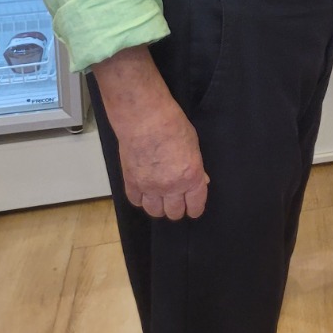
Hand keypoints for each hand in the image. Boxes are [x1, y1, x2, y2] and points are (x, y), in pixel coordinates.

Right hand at [117, 97, 208, 219]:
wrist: (145, 119)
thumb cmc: (173, 125)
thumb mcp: (194, 146)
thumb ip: (196, 167)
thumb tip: (201, 181)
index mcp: (191, 177)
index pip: (195, 205)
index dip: (195, 209)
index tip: (193, 209)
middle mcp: (171, 187)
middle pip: (174, 212)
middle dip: (177, 209)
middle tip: (176, 202)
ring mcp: (149, 187)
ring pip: (154, 211)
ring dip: (159, 207)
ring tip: (160, 199)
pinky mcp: (131, 183)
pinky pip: (136, 201)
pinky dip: (141, 198)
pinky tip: (144, 191)